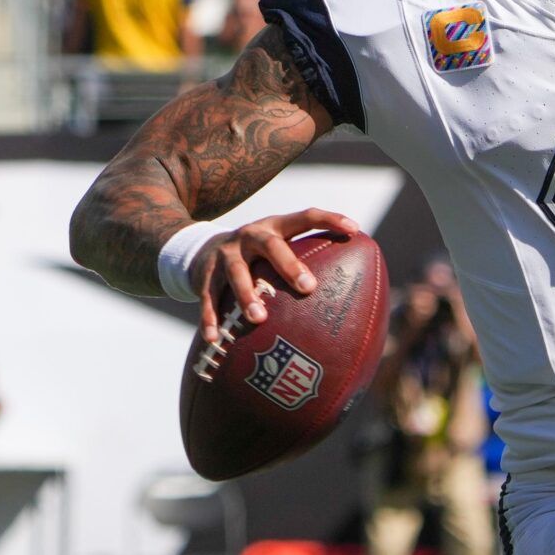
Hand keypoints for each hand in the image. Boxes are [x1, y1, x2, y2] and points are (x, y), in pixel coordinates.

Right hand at [191, 208, 360, 343]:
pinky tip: (215, 338)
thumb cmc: (257, 257)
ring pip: (236, 273)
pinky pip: (208, 298)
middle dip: (289, 265)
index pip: (305, 217)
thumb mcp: (277, 249)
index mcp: (275, 227)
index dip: (330, 219)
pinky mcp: (205, 275)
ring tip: (258, 318)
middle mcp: (250, 236)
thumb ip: (306, 261)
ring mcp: (225, 254)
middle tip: (308, 287)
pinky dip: (211, 318)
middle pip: (270, 245)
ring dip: (247, 295)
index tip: (354, 229)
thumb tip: (353, 293)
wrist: (200, 250)